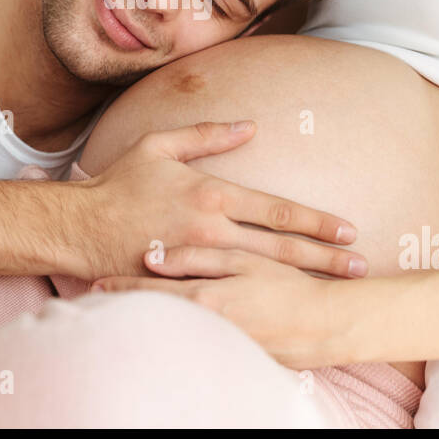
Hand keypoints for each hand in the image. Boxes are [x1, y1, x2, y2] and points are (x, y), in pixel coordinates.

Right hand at [66, 120, 364, 283]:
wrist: (78, 227)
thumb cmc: (120, 182)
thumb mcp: (159, 145)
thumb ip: (207, 135)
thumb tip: (250, 126)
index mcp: (212, 194)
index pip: (278, 211)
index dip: (317, 221)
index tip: (348, 230)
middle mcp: (212, 230)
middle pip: (281, 249)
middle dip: (325, 259)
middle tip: (360, 266)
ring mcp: (199, 263)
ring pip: (262, 276)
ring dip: (303, 284)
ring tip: (336, 292)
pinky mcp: (182, 287)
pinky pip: (227, 295)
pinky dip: (258, 304)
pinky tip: (283, 312)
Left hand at [91, 246, 345, 369]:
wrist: (325, 325)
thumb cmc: (286, 287)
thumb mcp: (242, 262)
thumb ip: (196, 257)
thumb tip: (152, 258)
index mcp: (205, 296)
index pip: (151, 292)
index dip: (121, 288)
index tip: (96, 285)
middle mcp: (203, 323)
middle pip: (151, 316)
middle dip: (123, 308)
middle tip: (95, 298)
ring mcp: (213, 343)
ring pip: (167, 332)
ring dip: (143, 323)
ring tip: (116, 315)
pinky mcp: (226, 356)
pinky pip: (189, 343)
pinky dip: (171, 336)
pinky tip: (159, 331)